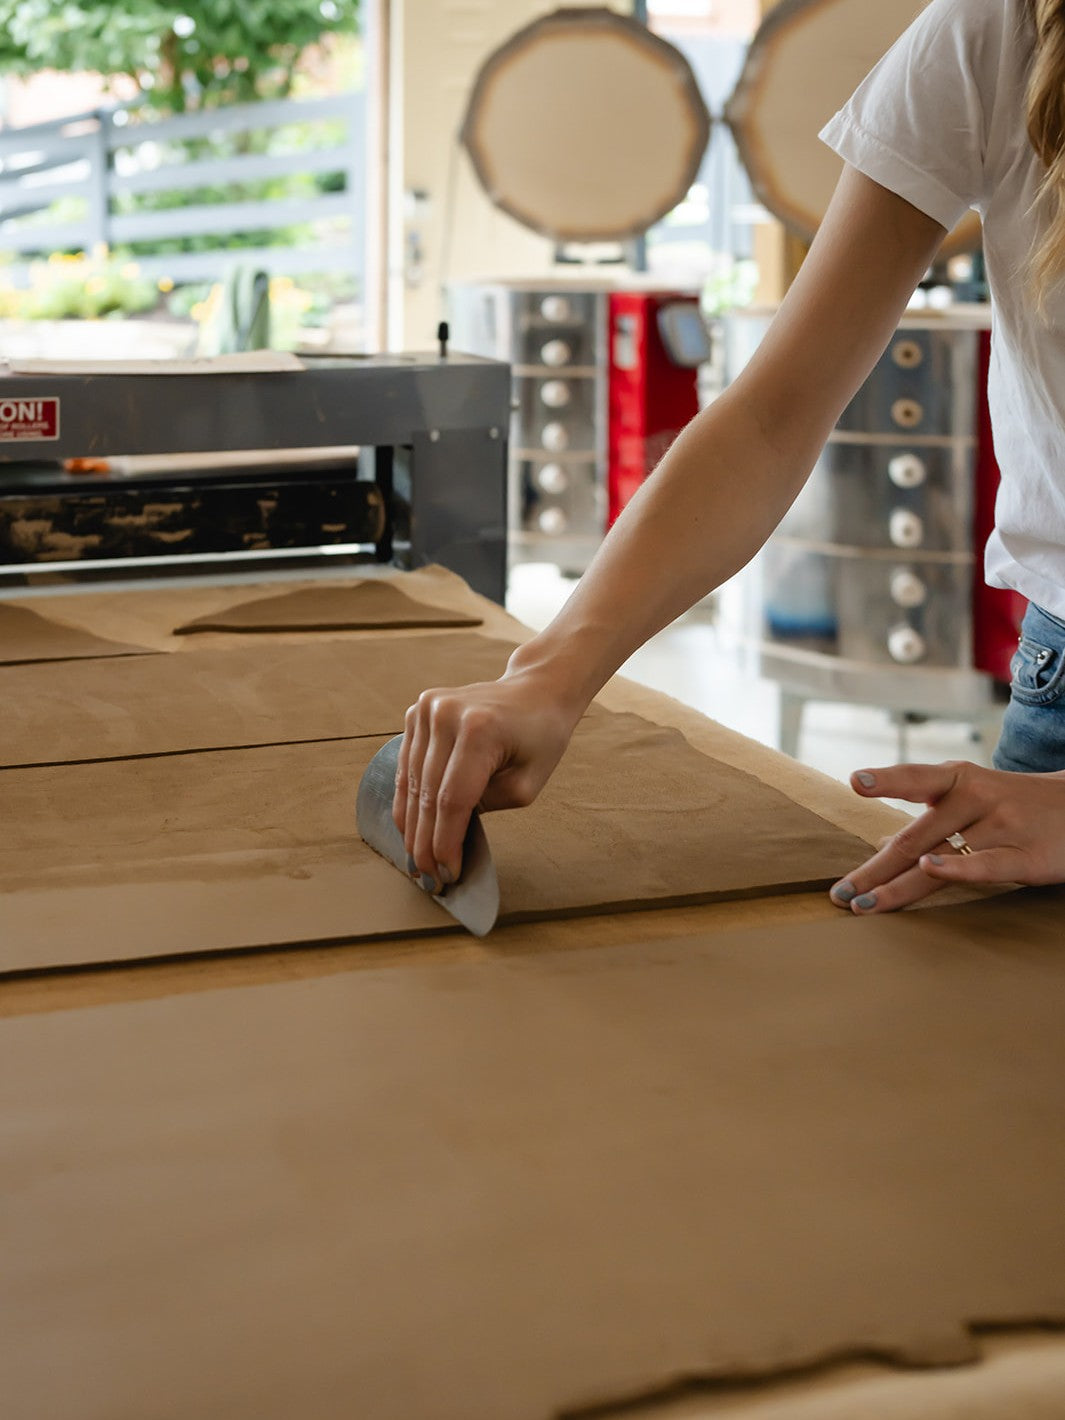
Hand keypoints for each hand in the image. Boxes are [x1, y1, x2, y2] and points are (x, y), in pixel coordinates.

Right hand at [392, 665, 580, 891]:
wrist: (536, 690)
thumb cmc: (539, 737)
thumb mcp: (527, 783)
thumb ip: (487, 806)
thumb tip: (448, 831)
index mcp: (479, 730)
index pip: (452, 800)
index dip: (445, 842)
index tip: (448, 873)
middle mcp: (446, 715)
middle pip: (427, 794)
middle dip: (425, 842)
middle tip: (428, 877)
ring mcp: (428, 709)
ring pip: (410, 782)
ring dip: (412, 826)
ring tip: (417, 860)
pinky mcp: (418, 711)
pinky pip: (407, 765)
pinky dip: (408, 798)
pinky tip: (411, 827)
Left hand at [829, 760, 1064, 912]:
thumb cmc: (1013, 805)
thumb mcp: (972, 798)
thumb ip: (928, 817)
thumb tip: (880, 843)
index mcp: (958, 779)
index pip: (916, 777)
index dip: (886, 780)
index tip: (855, 782)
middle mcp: (977, 797)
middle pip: (915, 836)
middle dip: (874, 869)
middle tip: (840, 893)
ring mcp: (1002, 826)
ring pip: (940, 856)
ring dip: (898, 886)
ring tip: (864, 904)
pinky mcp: (1026, 856)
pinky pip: (985, 864)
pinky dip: (957, 868)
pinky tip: (929, 871)